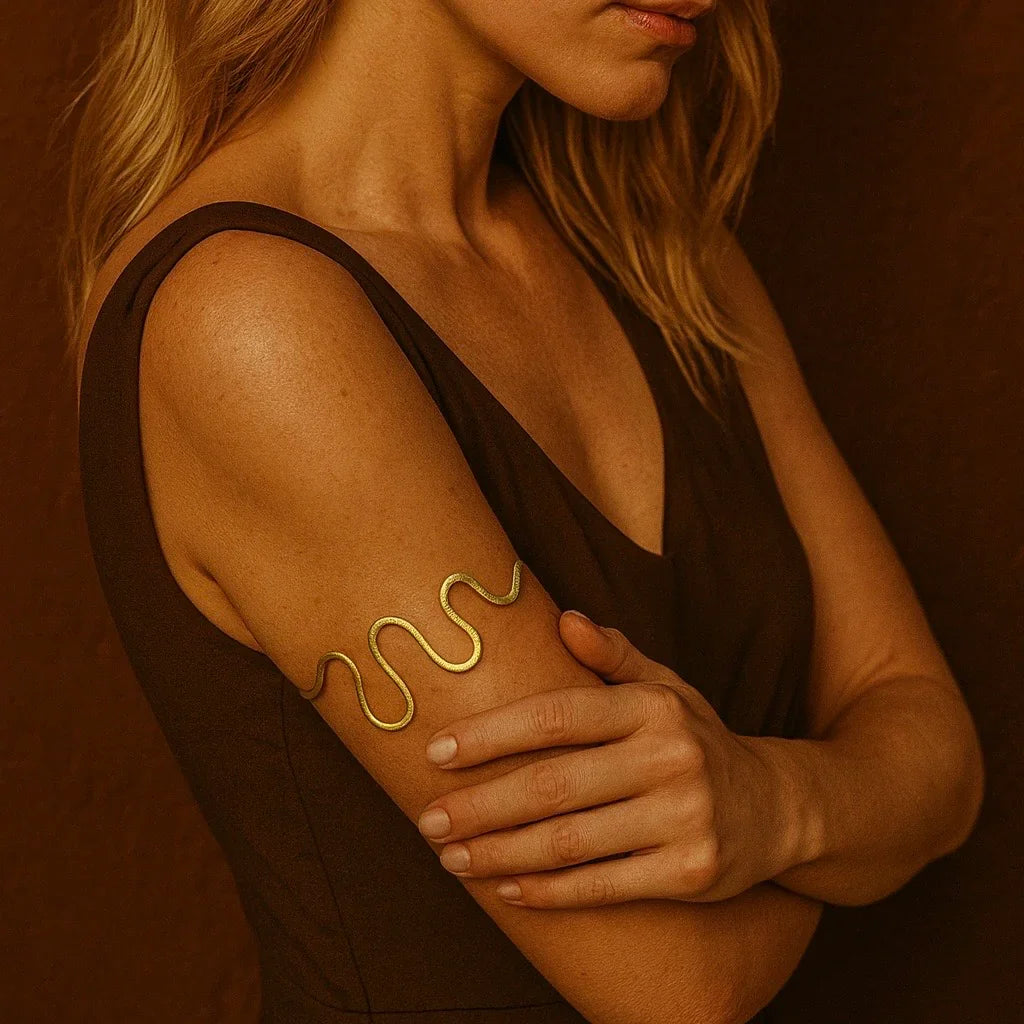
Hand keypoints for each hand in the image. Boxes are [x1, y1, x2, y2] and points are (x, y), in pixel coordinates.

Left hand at [416, 610, 802, 907]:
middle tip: (429, 821)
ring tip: (452, 858)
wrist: (778, 808)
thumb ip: (615, 655)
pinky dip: (548, 892)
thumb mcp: (667, 687)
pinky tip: (506, 889)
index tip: (437, 751)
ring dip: (501, 853)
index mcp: (652, 708)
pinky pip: (603, 887)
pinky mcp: (690, 873)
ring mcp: (683, 818)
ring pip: (570, 842)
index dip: (492, 734)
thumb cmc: (697, 741)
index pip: (557, 716)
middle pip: (553, 785)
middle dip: (481, 804)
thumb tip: (563, 619)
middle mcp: (670, 758)